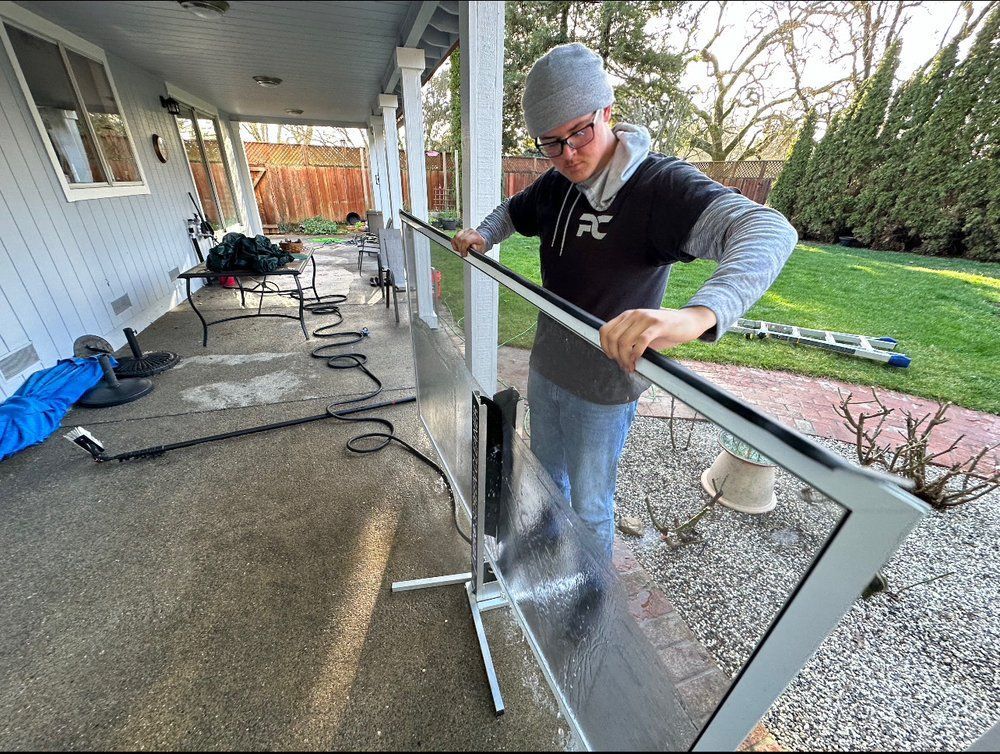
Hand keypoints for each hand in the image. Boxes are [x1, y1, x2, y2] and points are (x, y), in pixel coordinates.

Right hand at [451, 228, 485, 256]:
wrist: (480, 239)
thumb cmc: (480, 244)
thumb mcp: (481, 248)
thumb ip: (476, 249)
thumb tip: (470, 248)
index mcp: (475, 235)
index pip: (465, 240)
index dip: (463, 248)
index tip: (464, 254)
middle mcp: (469, 231)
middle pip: (460, 239)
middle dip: (460, 248)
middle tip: (462, 253)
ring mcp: (464, 230)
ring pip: (456, 237)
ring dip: (457, 245)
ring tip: (461, 249)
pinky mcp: (460, 232)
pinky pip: (454, 237)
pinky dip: (454, 243)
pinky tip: (458, 246)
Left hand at [599, 307, 716, 372]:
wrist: (688, 322)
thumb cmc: (664, 331)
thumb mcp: (642, 332)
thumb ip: (629, 338)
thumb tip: (616, 356)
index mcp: (627, 316)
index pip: (604, 330)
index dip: (605, 347)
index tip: (613, 358)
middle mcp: (634, 314)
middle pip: (613, 338)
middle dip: (616, 356)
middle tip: (624, 366)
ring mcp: (646, 318)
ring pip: (625, 341)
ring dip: (626, 358)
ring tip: (632, 366)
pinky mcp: (658, 325)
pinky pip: (641, 341)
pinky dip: (637, 353)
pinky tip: (638, 360)